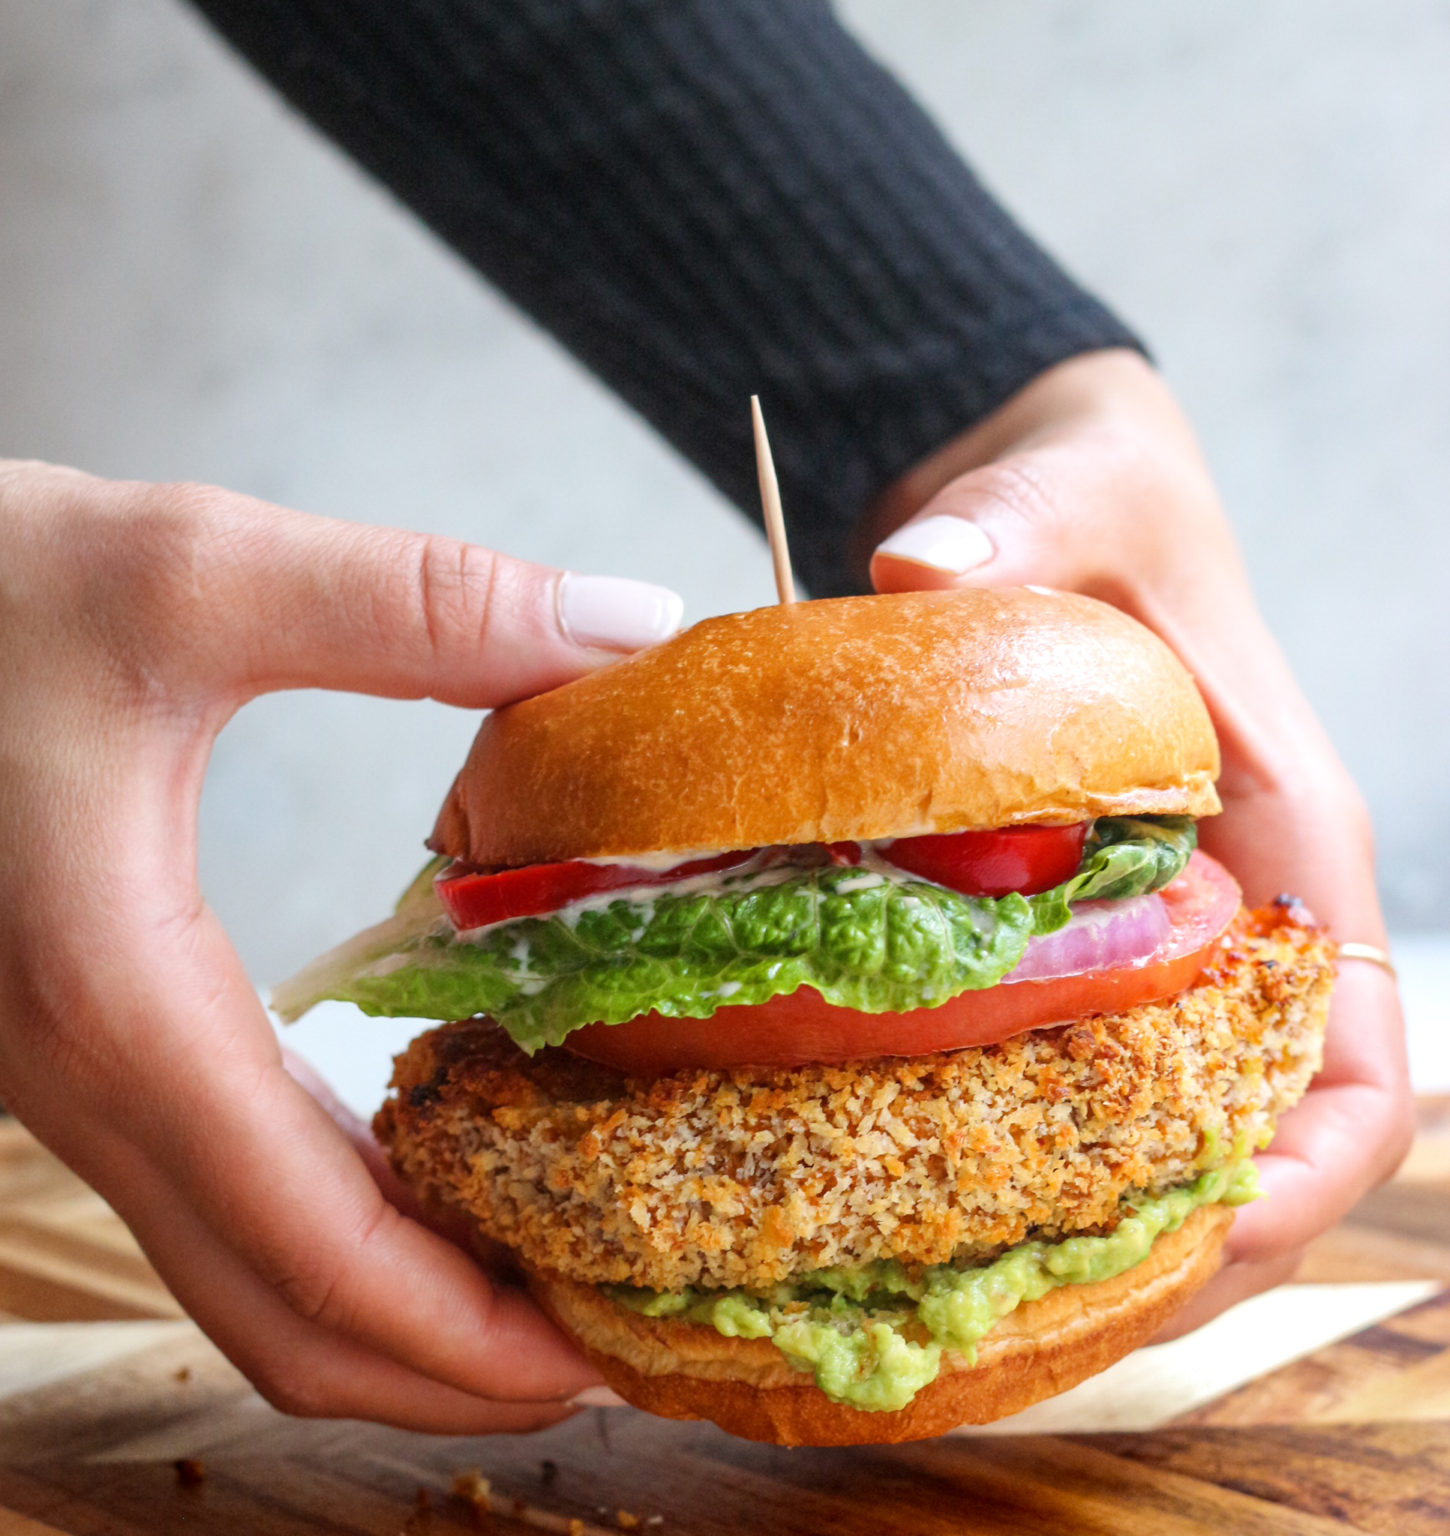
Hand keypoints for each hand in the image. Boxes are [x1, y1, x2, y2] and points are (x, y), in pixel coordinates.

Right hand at [0, 459, 681, 1427]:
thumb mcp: (194, 571)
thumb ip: (421, 604)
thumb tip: (623, 624)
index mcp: (121, 1004)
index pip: (319, 1253)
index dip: (474, 1335)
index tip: (606, 1356)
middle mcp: (87, 1076)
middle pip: (284, 1314)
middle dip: (451, 1367)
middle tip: (608, 1344)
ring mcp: (76, 1072)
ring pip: (243, 1271)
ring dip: (399, 1310)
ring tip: (549, 1279)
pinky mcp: (88, 1035)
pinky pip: (222, 1190)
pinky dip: (340, 1228)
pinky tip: (434, 1171)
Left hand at [862, 349, 1411, 1331]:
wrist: (1043, 492)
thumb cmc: (1100, 493)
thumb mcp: (1075, 489)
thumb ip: (1017, 526)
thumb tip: (922, 565)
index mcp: (1284, 833)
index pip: (1358, 1047)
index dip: (1307, 1170)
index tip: (1208, 1238)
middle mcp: (1228, 907)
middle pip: (1253, 1132)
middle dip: (1179, 1244)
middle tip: (1042, 1315)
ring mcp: (1142, 931)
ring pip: (1154, 1124)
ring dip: (1089, 1219)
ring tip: (969, 1295)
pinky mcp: (1056, 928)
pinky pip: (1055, 1065)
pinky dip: (1009, 1139)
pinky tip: (906, 1178)